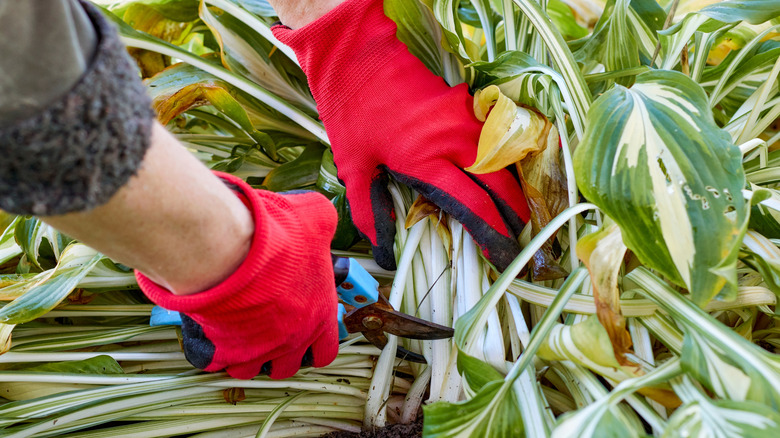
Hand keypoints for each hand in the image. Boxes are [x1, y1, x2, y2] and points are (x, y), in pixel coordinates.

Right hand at [137, 173, 339, 378]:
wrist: (229, 249)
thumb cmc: (274, 238)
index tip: (303, 332)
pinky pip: (216, 362)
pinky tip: (213, 329)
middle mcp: (291, 339)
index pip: (326, 351)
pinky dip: (214, 351)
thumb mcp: (315, 217)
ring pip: (251, 369)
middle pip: (288, 366)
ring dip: (246, 354)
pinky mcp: (223, 350)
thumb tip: (322, 216)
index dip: (315, 343)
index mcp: (318, 315)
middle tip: (267, 330)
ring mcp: (257, 349)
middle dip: (279, 352)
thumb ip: (323, 221)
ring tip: (238, 330)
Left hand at [272, 0, 529, 270]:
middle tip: (521, 238)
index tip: (502, 255)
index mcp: (426, 161)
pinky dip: (504, 161)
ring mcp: (466, 118)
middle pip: (501, 185)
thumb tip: (384, 251)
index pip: (474, 206)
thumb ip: (369, 212)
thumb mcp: (353, 168)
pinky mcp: (468, 103)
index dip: (493, 234)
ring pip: (505, 159)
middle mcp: (455, 141)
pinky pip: (495, 138)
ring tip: (519, 213)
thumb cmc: (353, 114)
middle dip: (516, 214)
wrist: (359, 59)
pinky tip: (504, 177)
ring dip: (515, 188)